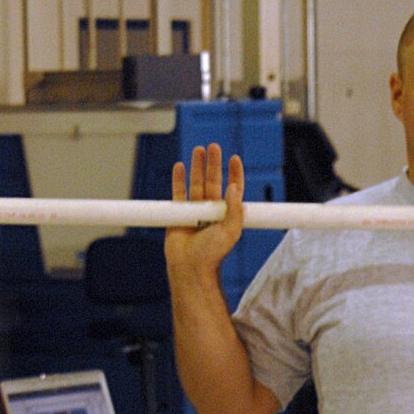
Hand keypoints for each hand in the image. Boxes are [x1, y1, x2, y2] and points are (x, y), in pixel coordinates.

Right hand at [166, 144, 242, 281]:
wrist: (190, 267)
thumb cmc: (212, 254)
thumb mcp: (231, 231)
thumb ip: (235, 209)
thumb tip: (234, 187)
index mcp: (226, 214)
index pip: (232, 189)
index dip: (234, 174)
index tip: (234, 159)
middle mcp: (211, 211)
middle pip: (213, 182)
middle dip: (214, 164)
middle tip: (214, 147)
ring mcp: (194, 212)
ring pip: (196, 184)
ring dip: (197, 167)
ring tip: (198, 150)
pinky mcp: (179, 215)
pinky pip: (178, 193)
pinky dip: (178, 180)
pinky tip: (179, 166)